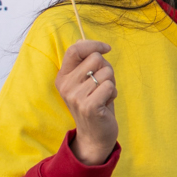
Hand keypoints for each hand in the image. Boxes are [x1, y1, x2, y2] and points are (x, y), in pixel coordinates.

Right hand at [55, 40, 117, 165]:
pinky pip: (109, 86)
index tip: (107, 48)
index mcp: (63, 77)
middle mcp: (66, 86)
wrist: (94, 134)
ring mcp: (76, 96)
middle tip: (102, 85)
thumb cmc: (95, 103)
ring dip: (110, 83)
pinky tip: (106, 104)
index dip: (93, 44)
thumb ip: (86, 63)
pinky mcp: (88, 106)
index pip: (74, 50)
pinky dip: (113, 93)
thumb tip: (88, 42)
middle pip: (96, 58)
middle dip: (106, 69)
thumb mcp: (86, 81)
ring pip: (106, 72)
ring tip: (103, 96)